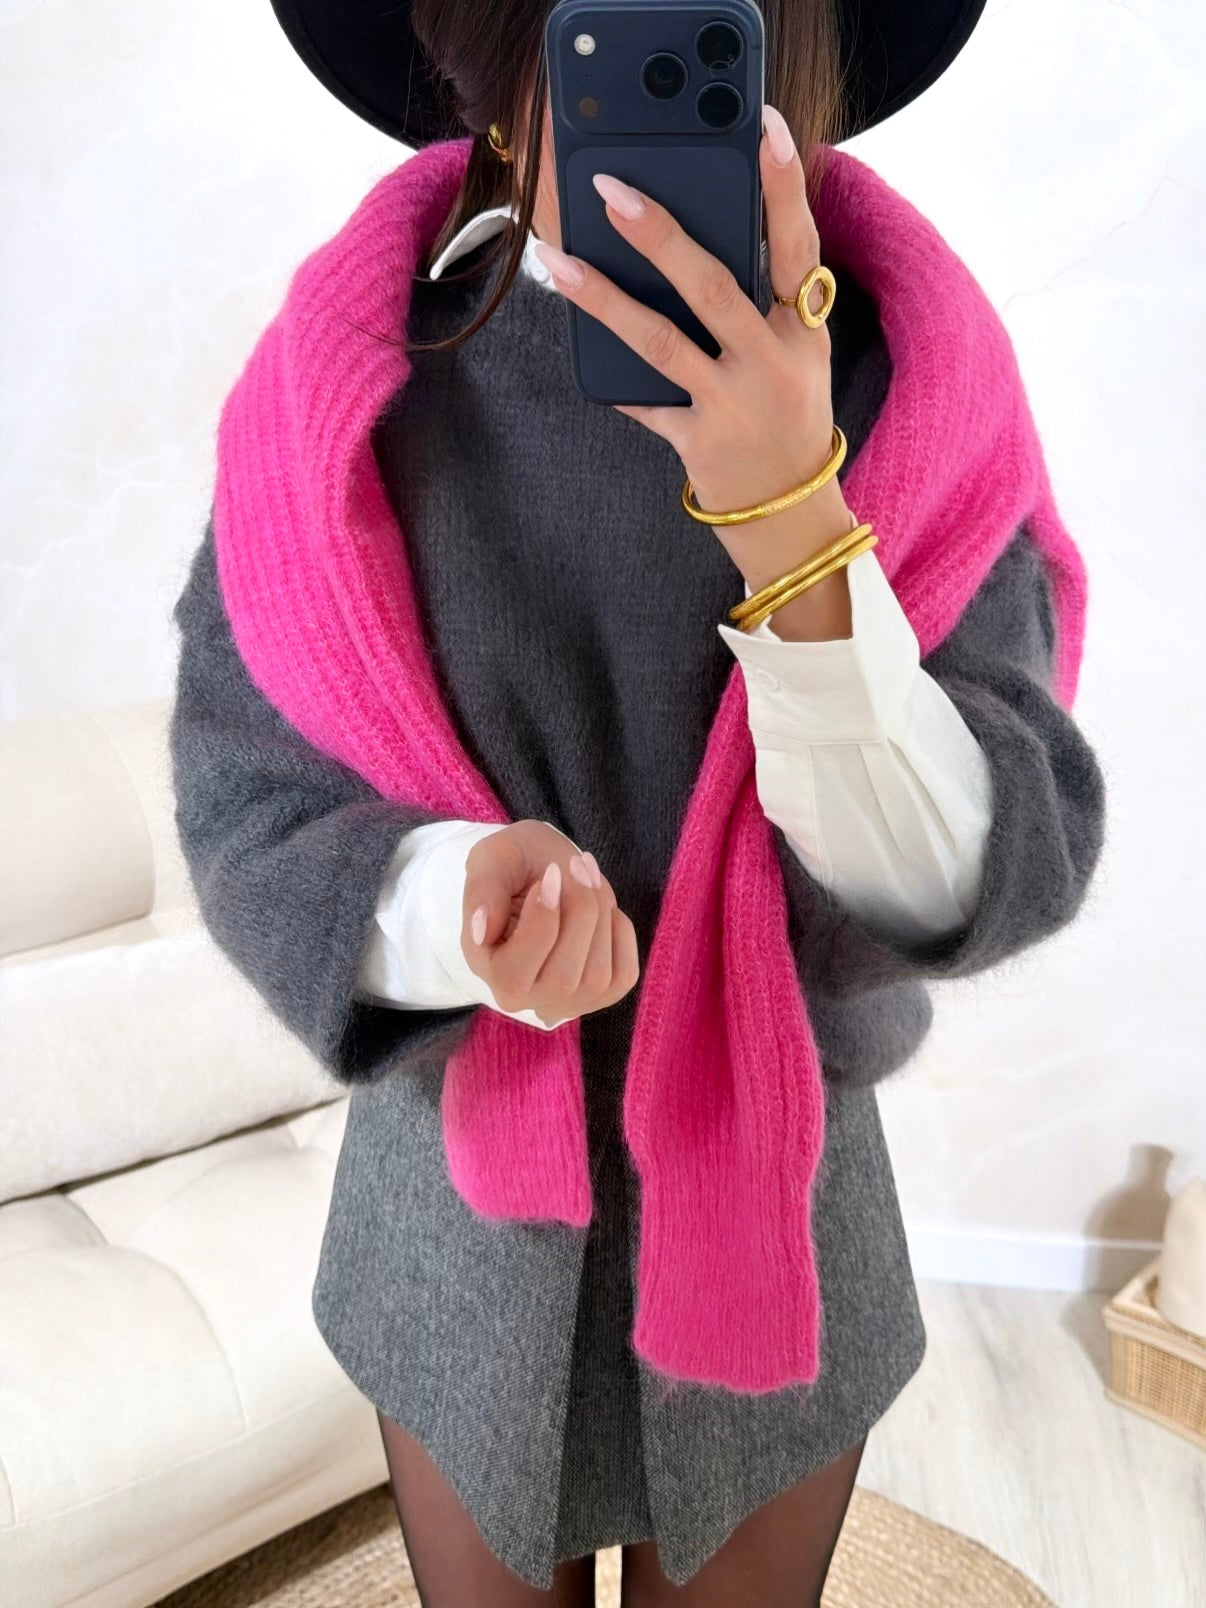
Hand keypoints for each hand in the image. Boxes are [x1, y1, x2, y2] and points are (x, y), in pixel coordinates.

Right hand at [460, 820, 639, 1029]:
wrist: (544, 867)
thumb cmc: (513, 864)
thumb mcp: (491, 860)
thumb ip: (482, 891)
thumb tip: (484, 930)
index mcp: (485, 966)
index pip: (513, 973)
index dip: (542, 921)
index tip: (550, 875)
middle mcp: (521, 997)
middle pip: (562, 977)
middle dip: (580, 911)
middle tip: (576, 866)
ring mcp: (561, 1001)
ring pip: (596, 977)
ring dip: (601, 916)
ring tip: (586, 879)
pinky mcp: (599, 994)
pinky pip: (623, 975)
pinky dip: (620, 934)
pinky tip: (602, 910)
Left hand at [530, 103, 836, 518]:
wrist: (791, 514)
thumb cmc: (786, 415)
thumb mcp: (796, 354)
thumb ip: (762, 301)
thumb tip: (689, 238)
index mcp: (804, 329)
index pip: (799, 244)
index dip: (784, 186)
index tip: (763, 127)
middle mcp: (774, 363)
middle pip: (714, 287)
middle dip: (660, 235)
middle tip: (610, 188)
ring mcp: (736, 406)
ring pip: (661, 342)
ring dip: (604, 298)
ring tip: (557, 260)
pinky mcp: (701, 443)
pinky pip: (645, 400)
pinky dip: (613, 374)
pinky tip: (577, 337)